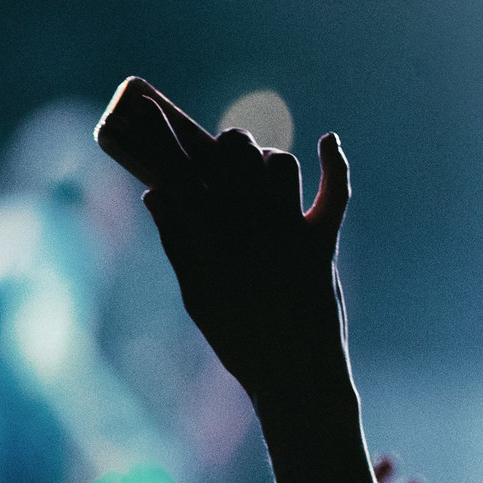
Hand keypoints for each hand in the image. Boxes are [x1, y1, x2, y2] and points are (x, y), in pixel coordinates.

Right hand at [94, 77, 351, 403]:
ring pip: (281, 163)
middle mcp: (248, 226)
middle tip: (223, 158)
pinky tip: (329, 141)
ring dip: (269, 159)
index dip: (159, 133)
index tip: (146, 106)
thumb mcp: (195, 293)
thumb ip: (177, 241)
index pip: (176, 170)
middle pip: (234, 152)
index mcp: (207, 238)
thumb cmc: (239, 340)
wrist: (295, 376)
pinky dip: (335, 164)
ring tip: (263, 175)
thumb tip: (156, 191)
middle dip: (225, 144)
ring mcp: (289, 231)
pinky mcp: (323, 242)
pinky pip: (336, 193)